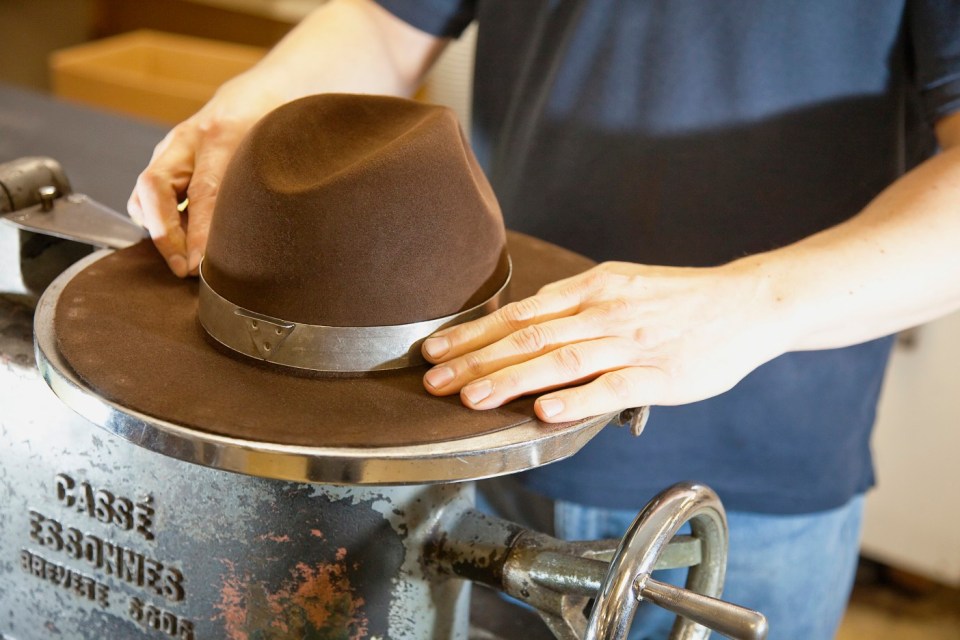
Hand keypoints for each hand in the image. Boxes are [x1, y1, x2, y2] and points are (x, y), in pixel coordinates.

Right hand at [127, 76, 283, 276]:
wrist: (256, 96)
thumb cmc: (271, 126)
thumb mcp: (280, 151)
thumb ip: (272, 186)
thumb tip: (269, 239)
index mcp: (221, 134)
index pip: (204, 190)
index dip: (200, 231)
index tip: (200, 264)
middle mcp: (187, 140)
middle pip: (155, 187)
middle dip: (164, 234)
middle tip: (184, 269)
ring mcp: (171, 150)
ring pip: (145, 193)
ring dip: (158, 231)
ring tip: (183, 261)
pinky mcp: (166, 162)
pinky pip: (148, 197)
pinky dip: (159, 223)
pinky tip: (182, 243)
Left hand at [421, 260, 789, 421]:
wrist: (746, 302)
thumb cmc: (677, 300)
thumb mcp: (620, 286)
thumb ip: (574, 308)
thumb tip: (524, 329)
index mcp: (591, 288)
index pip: (519, 313)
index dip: (473, 334)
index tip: (434, 351)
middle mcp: (604, 311)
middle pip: (528, 336)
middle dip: (475, 361)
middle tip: (433, 382)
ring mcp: (631, 342)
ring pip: (560, 360)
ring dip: (510, 380)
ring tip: (470, 399)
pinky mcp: (660, 373)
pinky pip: (612, 387)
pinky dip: (576, 400)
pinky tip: (543, 412)